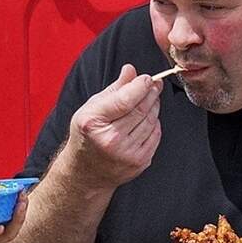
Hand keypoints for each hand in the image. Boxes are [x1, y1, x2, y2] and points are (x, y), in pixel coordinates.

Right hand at [56, 65, 165, 190]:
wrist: (86, 172)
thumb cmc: (87, 136)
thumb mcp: (91, 108)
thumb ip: (114, 89)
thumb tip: (131, 70)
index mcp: (93, 123)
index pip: (125, 100)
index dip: (140, 86)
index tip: (147, 78)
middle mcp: (110, 140)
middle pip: (140, 109)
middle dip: (151, 93)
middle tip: (154, 84)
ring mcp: (126, 154)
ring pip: (151, 121)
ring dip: (154, 107)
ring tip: (150, 100)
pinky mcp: (139, 162)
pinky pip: (155, 135)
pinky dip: (154, 124)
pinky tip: (147, 119)